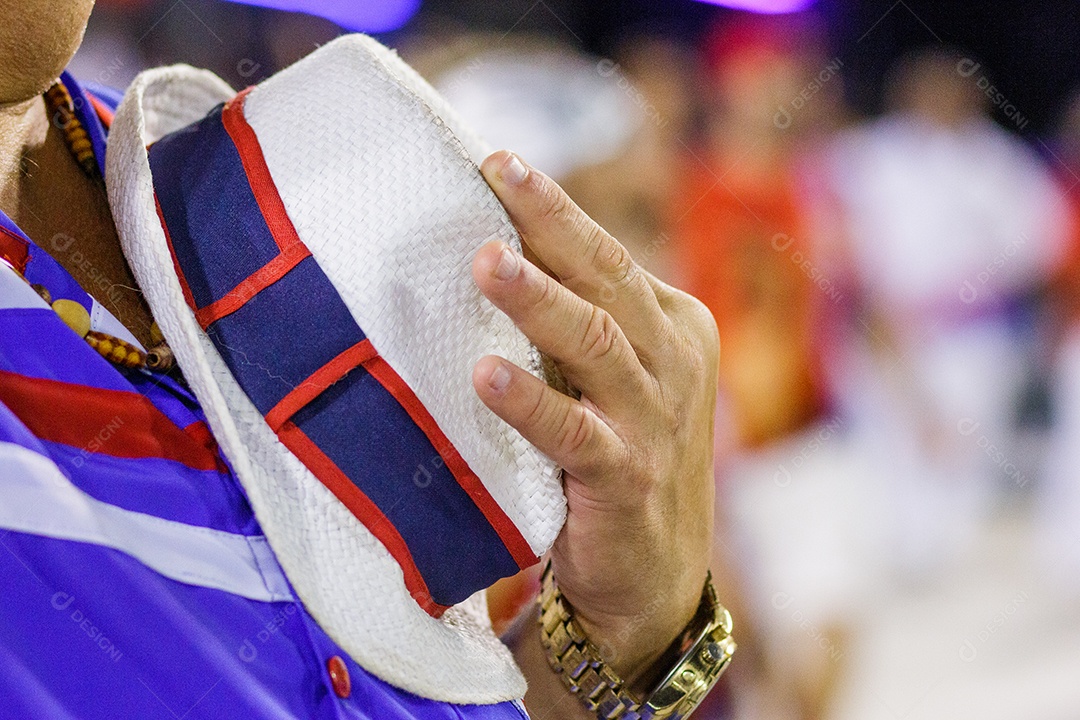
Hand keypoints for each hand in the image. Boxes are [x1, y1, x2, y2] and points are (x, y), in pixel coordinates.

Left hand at [472, 151, 719, 687]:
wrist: (654, 571)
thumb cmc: (619, 454)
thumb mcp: (614, 377)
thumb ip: (578, 323)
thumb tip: (490, 252)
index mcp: (672, 324)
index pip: (608, 256)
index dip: (554, 209)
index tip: (497, 163)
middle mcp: (672, 362)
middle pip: (607, 279)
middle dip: (551, 223)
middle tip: (498, 175)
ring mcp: (655, 419)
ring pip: (596, 342)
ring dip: (539, 300)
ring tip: (487, 262)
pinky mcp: (627, 477)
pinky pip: (574, 432)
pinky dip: (530, 402)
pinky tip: (486, 375)